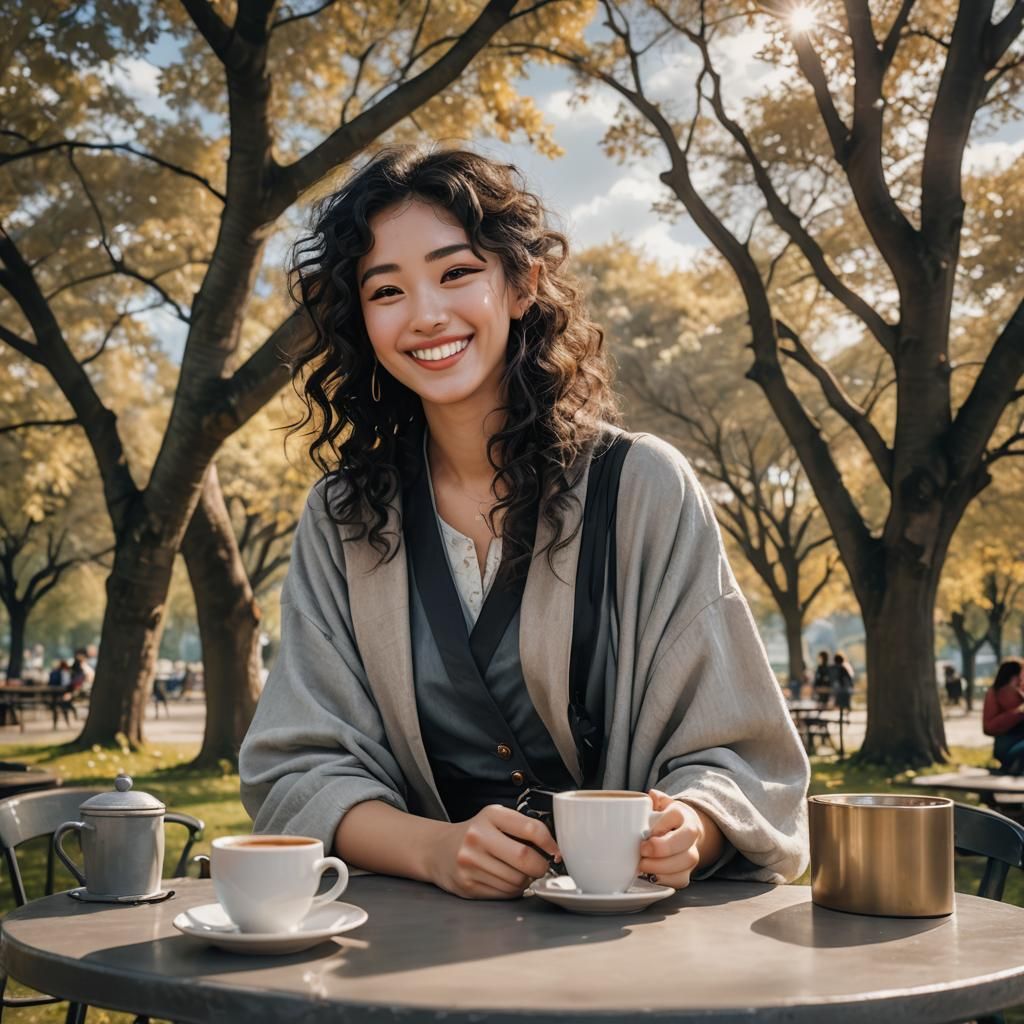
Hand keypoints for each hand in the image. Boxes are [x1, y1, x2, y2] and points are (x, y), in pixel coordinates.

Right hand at [426, 804, 558, 899]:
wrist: (438, 849)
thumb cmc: (475, 833)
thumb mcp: (495, 818)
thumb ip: (522, 827)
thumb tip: (554, 849)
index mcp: (490, 815)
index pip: (531, 828)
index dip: (550, 843)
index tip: (556, 852)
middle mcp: (478, 836)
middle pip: (525, 858)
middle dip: (541, 867)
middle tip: (541, 867)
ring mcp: (470, 862)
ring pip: (517, 880)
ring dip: (526, 880)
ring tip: (518, 872)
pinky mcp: (467, 885)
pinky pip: (504, 894)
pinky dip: (512, 891)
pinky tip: (505, 880)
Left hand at [638, 789, 704, 889]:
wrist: (681, 832)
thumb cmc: (664, 818)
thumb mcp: (659, 804)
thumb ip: (655, 799)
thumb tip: (652, 795)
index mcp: (682, 814)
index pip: (675, 816)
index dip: (660, 825)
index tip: (645, 832)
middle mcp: (691, 834)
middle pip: (684, 842)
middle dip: (662, 848)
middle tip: (642, 850)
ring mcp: (691, 854)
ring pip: (685, 863)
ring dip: (661, 867)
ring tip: (642, 865)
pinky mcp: (687, 872)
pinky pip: (680, 880)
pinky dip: (664, 880)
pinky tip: (650, 876)